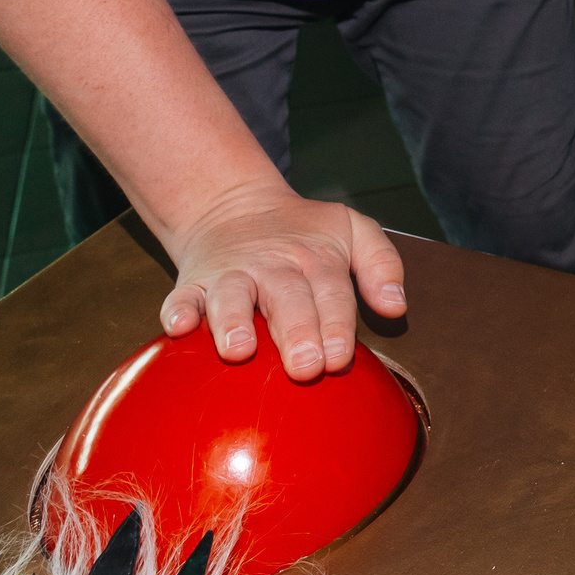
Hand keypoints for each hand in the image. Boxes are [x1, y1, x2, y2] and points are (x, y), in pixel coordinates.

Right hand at [156, 179, 406, 378]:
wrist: (234, 206)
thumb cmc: (304, 232)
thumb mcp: (352, 230)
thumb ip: (382, 264)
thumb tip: (397, 307)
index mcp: (316, 261)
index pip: (332, 295)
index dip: (336, 326)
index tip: (339, 359)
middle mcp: (273, 269)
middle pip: (287, 301)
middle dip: (297, 333)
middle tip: (305, 368)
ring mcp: (231, 276)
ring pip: (231, 298)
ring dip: (234, 322)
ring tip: (239, 350)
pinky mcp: (193, 284)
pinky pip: (180, 297)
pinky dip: (177, 310)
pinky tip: (178, 328)